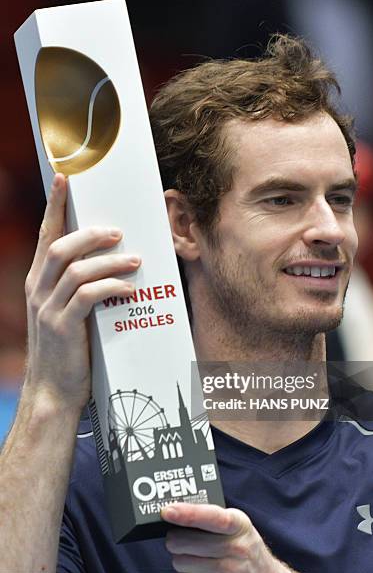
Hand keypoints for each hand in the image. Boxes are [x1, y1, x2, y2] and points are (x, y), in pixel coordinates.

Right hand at [23, 173, 140, 411]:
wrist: (53, 392)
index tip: (65, 179)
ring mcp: (47, 309)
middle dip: (91, 233)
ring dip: (109, 261)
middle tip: (119, 232)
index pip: (45, 236)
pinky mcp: (63, 328)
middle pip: (60, 246)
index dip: (54, 206)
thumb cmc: (68, 350)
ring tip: (136, 259)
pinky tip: (130, 289)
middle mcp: (37, 290)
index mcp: (37, 282)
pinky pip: (88, 297)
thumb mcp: (66, 313)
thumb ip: (79, 288)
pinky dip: (111, 287)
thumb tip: (113, 264)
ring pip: (76, 270)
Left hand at [162, 502, 286, 572]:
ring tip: (194, 557)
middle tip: (178, 539)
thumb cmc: (246, 550)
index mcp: (239, 524)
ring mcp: (230, 572)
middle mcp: (237, 548)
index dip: (188, 513)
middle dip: (175, 540)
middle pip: (184, 541)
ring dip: (180, 559)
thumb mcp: (239, 527)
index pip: (212, 516)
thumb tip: (178, 512)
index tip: (167, 511)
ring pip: (181, 562)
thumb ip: (215, 518)